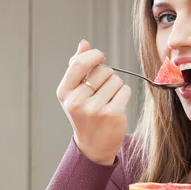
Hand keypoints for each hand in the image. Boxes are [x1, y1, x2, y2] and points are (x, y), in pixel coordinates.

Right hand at [56, 40, 131, 164]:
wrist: (93, 146)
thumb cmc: (84, 114)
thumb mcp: (74, 92)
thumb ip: (77, 67)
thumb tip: (84, 43)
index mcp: (65, 92)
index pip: (80, 63)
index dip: (94, 55)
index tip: (100, 56)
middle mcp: (77, 101)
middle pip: (103, 70)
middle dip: (107, 76)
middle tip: (102, 91)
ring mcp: (95, 109)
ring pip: (116, 80)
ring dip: (116, 86)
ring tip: (108, 100)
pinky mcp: (112, 114)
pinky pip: (125, 90)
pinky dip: (124, 95)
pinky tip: (116, 106)